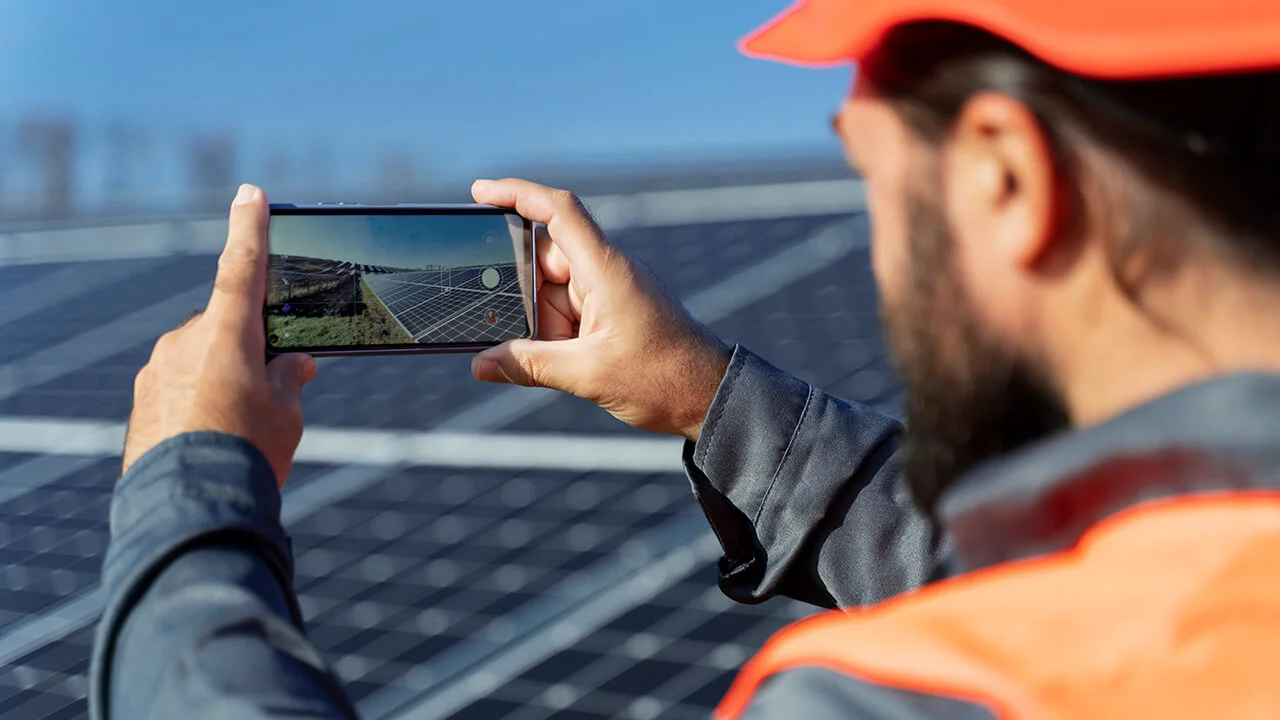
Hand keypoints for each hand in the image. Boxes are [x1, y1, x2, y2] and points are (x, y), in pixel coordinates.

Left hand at [122, 184, 316, 485]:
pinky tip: (213, 440)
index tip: (250, 193)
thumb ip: (290, 377)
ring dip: (224, 380)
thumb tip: (293, 364)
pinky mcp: (143, 402)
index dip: (250, 228)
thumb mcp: (287, 413)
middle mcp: (185, 341)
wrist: (188, 508)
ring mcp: (158, 371)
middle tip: (277, 391)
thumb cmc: (247, 453)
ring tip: (241, 432)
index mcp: (226, 333)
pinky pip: (178, 388)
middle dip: (252, 349)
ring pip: (201, 359)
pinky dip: (198, 404)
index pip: (242, 266)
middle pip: (228, 327)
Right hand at [470, 178, 730, 440]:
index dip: (517, 194)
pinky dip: (552, 335)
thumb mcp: (589, 374)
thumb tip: (482, 364)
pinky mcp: (610, 315)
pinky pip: (567, 313)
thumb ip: (531, 366)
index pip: (558, 212)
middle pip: (543, 261)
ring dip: (539, 325)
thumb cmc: (664, 377)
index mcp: (606, 270)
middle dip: (518, 294)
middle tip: (497, 322)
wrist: (709, 397)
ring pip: (551, 294)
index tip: (479, 193)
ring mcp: (608, 293)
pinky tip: (548, 361)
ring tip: (549, 357)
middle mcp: (605, 273)